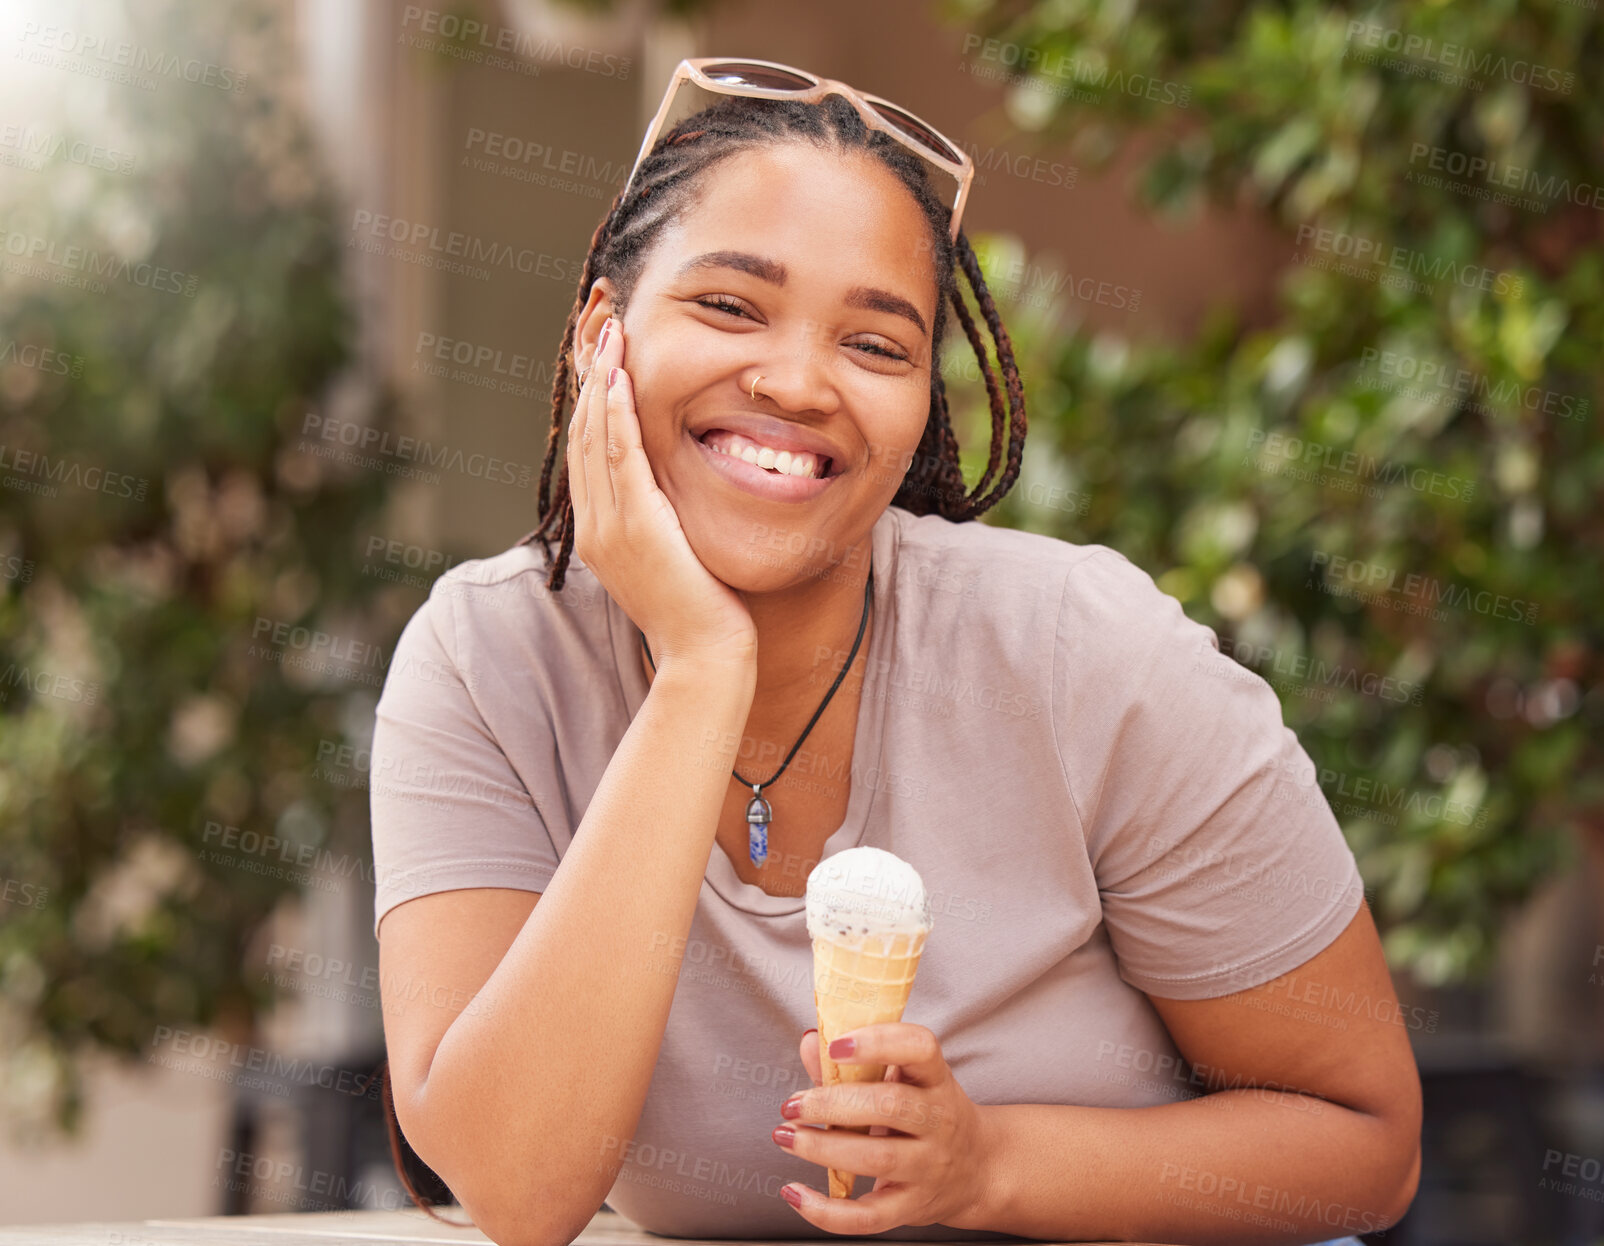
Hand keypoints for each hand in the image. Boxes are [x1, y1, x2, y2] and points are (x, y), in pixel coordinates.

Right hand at [567, 317, 757, 670]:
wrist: (705, 655)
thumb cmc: (702, 612)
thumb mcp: (674, 557)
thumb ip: (664, 522)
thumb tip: (673, 494)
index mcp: (600, 533)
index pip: (587, 450)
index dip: (592, 399)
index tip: (602, 355)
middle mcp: (595, 527)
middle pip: (582, 433)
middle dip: (590, 377)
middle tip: (599, 325)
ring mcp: (609, 526)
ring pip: (594, 436)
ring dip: (601, 380)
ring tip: (608, 332)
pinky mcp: (635, 526)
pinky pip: (620, 456)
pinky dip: (618, 413)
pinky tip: (623, 377)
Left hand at [772, 1023, 996, 1233]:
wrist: (977, 1170)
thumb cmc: (927, 1114)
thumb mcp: (903, 1079)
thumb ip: (854, 1062)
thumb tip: (810, 1044)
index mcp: (936, 1079)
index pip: (920, 1048)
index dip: (878, 1042)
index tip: (836, 1045)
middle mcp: (939, 1121)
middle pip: (890, 1105)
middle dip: (832, 1104)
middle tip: (793, 1104)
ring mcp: (928, 1167)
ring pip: (877, 1158)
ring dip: (822, 1148)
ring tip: (787, 1136)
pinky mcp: (911, 1206)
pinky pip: (867, 1216)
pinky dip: (826, 1210)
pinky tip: (795, 1193)